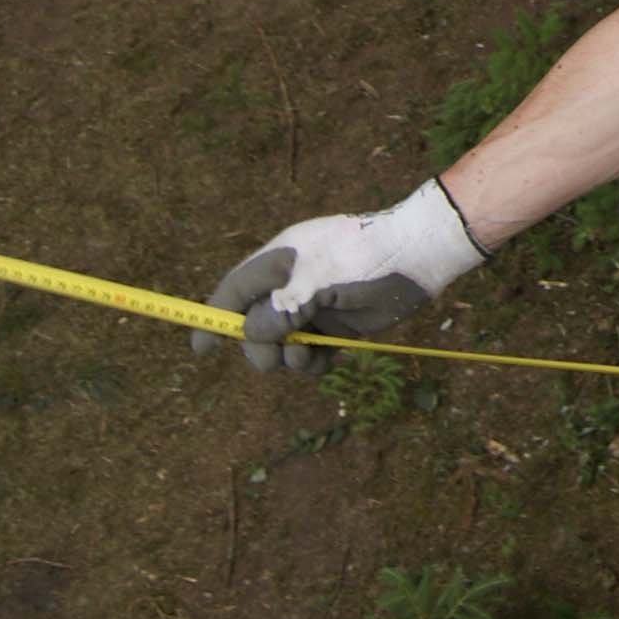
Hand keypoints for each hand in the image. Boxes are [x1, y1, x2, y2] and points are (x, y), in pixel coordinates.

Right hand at [194, 178, 484, 375]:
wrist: (418, 256)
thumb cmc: (366, 259)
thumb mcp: (316, 282)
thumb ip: (279, 309)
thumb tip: (249, 333)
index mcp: (279, 262)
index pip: (234, 290)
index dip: (213, 318)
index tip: (200, 350)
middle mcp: (291, 284)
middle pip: (254, 328)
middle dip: (262, 348)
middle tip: (281, 356)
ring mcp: (313, 305)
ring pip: (283, 346)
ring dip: (292, 358)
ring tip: (314, 352)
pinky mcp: (335, 323)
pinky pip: (311, 354)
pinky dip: (316, 362)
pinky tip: (333, 356)